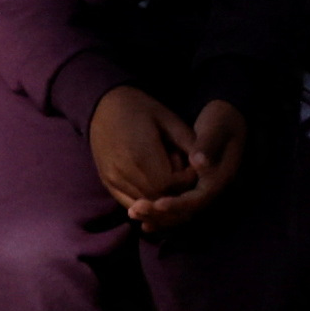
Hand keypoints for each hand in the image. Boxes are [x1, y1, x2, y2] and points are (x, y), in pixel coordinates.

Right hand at [89, 84, 204, 224]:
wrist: (103, 105)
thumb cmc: (140, 108)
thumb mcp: (168, 118)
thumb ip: (188, 142)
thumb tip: (206, 164)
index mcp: (141, 154)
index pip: (168, 185)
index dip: (184, 183)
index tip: (192, 170)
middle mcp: (124, 171)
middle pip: (156, 199)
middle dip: (175, 194)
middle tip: (185, 179)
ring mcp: (113, 179)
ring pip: (143, 205)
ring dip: (161, 201)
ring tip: (172, 183)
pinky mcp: (107, 183)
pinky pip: (129, 204)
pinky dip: (145, 203)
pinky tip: (156, 193)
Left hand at [144, 99, 250, 236]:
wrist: (228, 119)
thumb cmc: (222, 120)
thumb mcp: (217, 129)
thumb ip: (207, 145)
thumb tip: (198, 162)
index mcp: (219, 179)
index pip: (197, 201)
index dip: (177, 204)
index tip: (157, 204)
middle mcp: (210, 190)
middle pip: (185, 213)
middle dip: (161, 214)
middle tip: (136, 210)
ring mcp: (200, 190)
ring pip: (178, 213)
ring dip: (156, 216)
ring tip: (133, 212)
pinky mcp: (191, 187)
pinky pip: (174, 206)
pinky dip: (157, 211)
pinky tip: (137, 210)